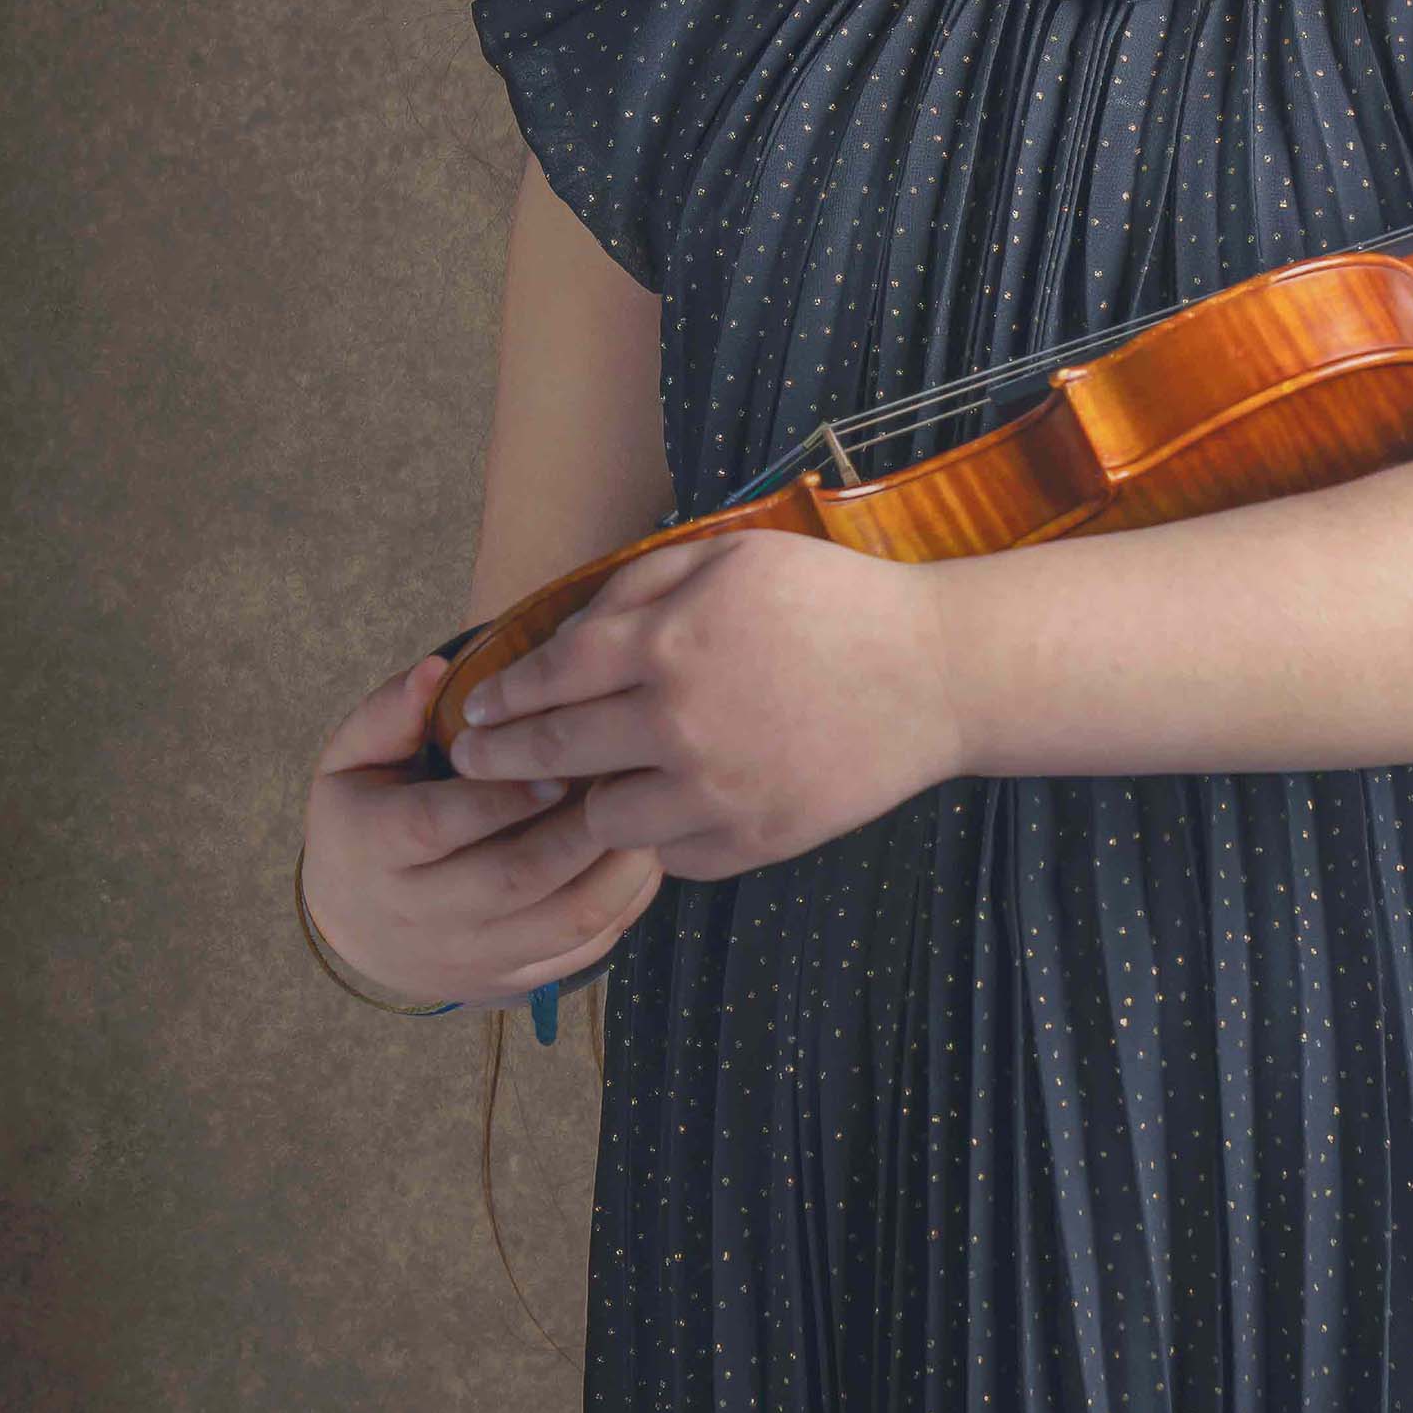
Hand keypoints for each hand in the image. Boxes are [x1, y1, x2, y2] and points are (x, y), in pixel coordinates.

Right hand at [302, 653, 665, 1003]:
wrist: (354, 923)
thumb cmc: (366, 816)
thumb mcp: (353, 758)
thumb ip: (389, 712)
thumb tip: (435, 673)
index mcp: (372, 848)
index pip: (436, 825)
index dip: (500, 797)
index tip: (560, 764)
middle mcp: (416, 915)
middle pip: (511, 880)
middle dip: (578, 831)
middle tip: (627, 781)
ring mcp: (466, 958)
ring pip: (558, 924)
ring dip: (615, 871)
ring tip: (647, 815)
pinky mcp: (508, 983)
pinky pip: (580, 955)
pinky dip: (623, 908)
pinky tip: (642, 858)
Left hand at [444, 531, 967, 880]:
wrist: (939, 674)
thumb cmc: (836, 601)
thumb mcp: (734, 556)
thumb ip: (643, 584)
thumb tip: (572, 629)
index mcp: (668, 645)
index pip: (550, 676)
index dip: (503, 693)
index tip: (479, 706)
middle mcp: (679, 725)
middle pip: (556, 753)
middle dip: (501, 759)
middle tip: (472, 763)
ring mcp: (717, 791)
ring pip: (605, 819)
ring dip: (584, 803)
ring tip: (581, 790)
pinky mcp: (755, 838)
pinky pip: (671, 855)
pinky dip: (655, 837)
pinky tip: (662, 811)